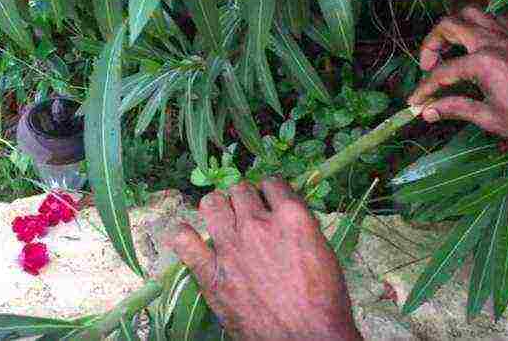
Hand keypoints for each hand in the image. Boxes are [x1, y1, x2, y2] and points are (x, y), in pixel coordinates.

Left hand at [169, 179, 360, 340]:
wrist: (306, 338)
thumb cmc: (324, 300)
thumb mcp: (323, 251)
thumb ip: (301, 227)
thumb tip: (286, 216)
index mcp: (291, 216)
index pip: (273, 183)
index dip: (271, 191)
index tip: (270, 201)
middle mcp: (257, 224)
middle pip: (241, 190)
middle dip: (245, 199)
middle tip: (249, 214)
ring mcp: (231, 247)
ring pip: (212, 204)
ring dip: (218, 207)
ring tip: (223, 219)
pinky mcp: (211, 273)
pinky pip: (184, 241)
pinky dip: (184, 235)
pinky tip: (190, 238)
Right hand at [408, 6, 507, 141]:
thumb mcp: (488, 118)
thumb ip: (455, 108)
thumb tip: (428, 112)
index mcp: (482, 63)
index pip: (441, 73)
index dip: (424, 89)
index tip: (415, 103)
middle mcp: (492, 41)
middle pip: (449, 25)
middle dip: (431, 44)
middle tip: (428, 65)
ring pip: (472, 13)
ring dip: (455, 27)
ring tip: (450, 49)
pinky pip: (494, 18)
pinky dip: (480, 26)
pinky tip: (477, 45)